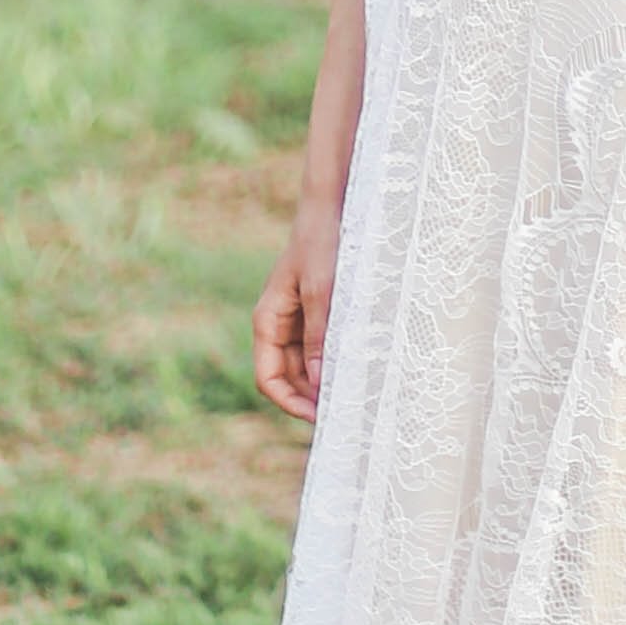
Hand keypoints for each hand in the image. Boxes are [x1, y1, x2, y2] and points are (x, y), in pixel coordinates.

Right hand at [254, 210, 336, 421]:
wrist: (332, 208)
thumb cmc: (322, 244)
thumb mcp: (322, 292)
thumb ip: (319, 337)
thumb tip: (320, 383)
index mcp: (268, 321)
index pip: (268, 378)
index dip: (290, 403)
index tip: (320, 416)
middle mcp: (279, 326)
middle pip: (288, 378)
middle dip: (310, 397)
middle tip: (345, 411)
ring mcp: (298, 321)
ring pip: (306, 367)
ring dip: (324, 382)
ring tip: (354, 394)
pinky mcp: (317, 314)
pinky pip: (321, 348)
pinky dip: (335, 361)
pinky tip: (357, 368)